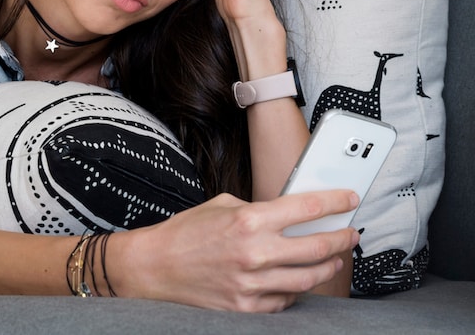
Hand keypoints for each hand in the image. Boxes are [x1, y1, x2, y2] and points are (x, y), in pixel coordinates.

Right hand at [108, 190, 359, 311]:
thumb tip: (290, 212)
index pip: (307, 208)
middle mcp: (255, 252)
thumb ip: (257, 209)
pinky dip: (296, 289)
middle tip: (351, 234)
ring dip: (327, 266)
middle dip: (342, 238)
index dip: (336, 202)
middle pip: (318, 246)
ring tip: (333, 259)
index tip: (349, 200)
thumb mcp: (221, 206)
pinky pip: (285, 300)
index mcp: (249, 220)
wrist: (154, 267)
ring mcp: (252, 283)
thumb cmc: (185, 234)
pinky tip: (297, 279)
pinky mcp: (246, 306)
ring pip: (308, 278)